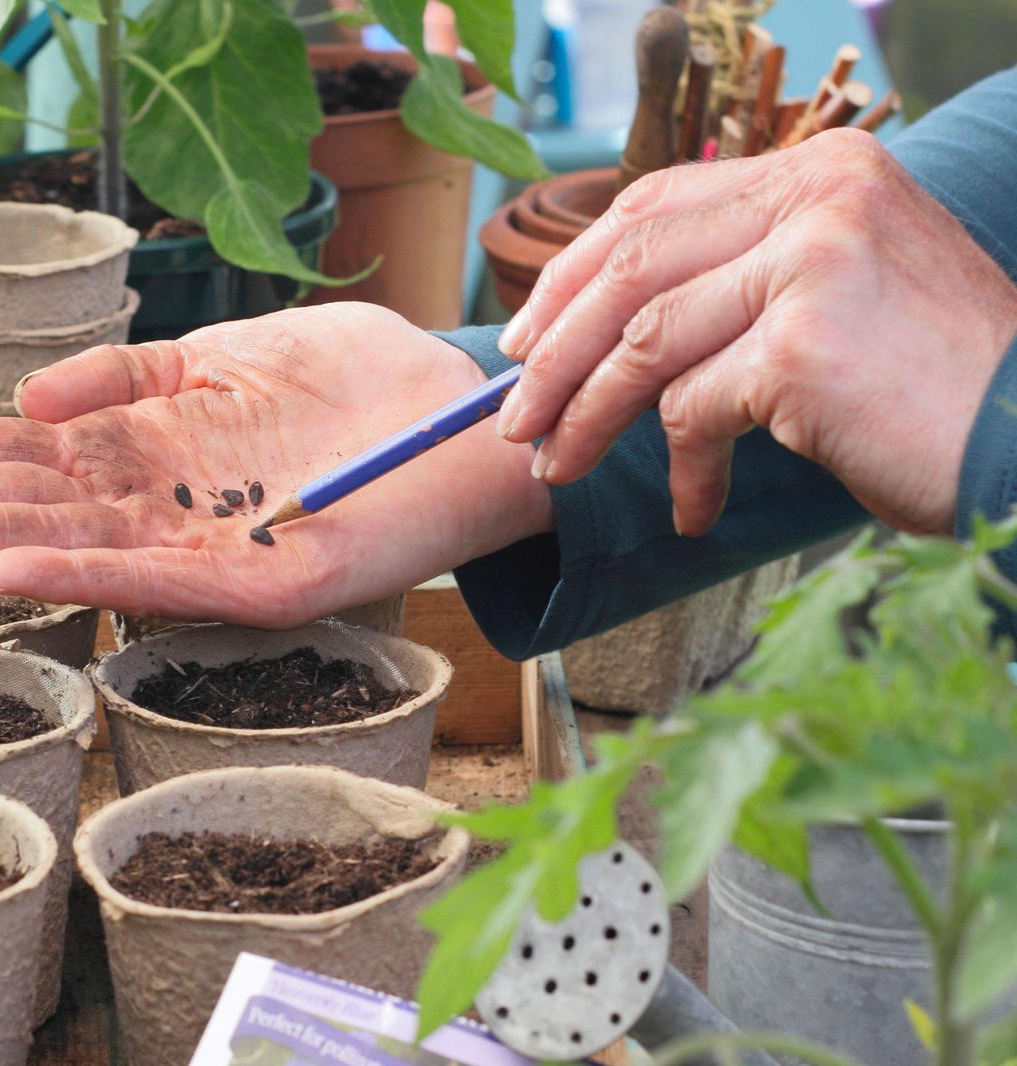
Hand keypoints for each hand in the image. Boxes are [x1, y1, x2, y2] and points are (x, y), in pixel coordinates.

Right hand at [0, 303, 550, 626]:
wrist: (465, 413)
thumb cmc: (354, 380)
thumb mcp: (230, 353)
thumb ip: (133, 375)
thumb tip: (31, 395)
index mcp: (149, 450)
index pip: (23, 447)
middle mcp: (163, 505)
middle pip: (28, 496)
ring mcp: (207, 550)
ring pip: (73, 544)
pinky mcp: (264, 587)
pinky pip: (160, 583)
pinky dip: (82, 575)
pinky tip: (4, 569)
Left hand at [493, 128, 1016, 536]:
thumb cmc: (933, 387)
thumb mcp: (839, 298)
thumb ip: (746, 282)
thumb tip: (611, 326)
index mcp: (822, 170)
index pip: (654, 207)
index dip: (571, 274)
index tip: (525, 338)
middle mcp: (818, 194)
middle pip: (629, 269)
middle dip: (553, 353)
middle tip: (516, 418)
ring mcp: (812, 262)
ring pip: (643, 343)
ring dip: (586, 418)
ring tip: (561, 470)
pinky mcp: (804, 344)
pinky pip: (696, 413)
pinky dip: (683, 471)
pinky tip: (695, 512)